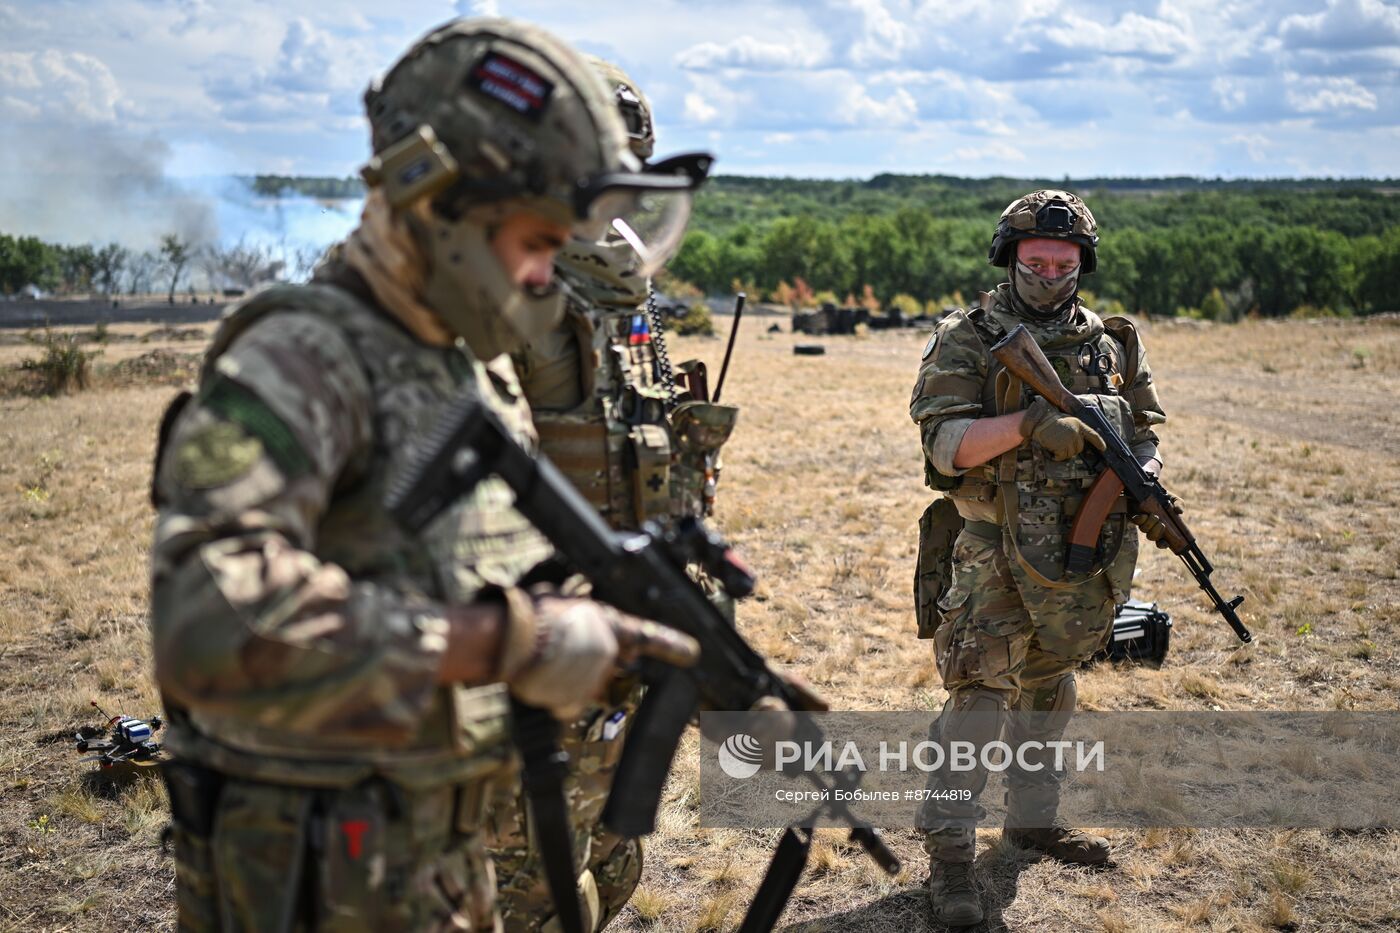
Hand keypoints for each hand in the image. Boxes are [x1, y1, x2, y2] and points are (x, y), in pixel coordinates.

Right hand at [508, 597, 697, 718]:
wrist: (513, 638)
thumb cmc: (534, 611)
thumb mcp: (563, 598)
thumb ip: (582, 612)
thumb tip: (576, 612)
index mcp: (611, 625)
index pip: (649, 635)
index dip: (673, 644)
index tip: (692, 652)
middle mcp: (610, 655)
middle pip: (608, 663)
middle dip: (592, 658)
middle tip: (563, 646)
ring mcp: (594, 682)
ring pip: (587, 683)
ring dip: (571, 675)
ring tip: (543, 658)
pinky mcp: (574, 702)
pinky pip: (569, 701)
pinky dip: (557, 694)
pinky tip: (540, 678)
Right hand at [1019, 398, 1105, 460]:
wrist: (1038, 420)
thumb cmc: (1049, 421)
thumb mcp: (1066, 422)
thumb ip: (1074, 430)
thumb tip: (1077, 442)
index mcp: (1078, 424)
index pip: (1092, 434)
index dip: (1099, 442)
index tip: (1103, 448)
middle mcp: (1076, 432)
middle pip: (1079, 448)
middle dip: (1070, 449)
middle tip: (1060, 443)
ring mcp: (1070, 439)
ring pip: (1070, 453)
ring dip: (1062, 452)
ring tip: (1053, 443)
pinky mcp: (1062, 446)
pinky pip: (1061, 456)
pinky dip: (1056, 455)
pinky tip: (1051, 448)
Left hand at [1130, 494, 1183, 548]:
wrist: (1149, 486)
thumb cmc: (1163, 496)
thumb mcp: (1173, 499)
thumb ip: (1179, 504)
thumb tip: (1180, 512)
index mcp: (1163, 527)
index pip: (1162, 541)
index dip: (1163, 544)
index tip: (1165, 542)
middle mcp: (1151, 526)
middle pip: (1152, 537)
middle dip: (1157, 532)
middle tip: (1161, 523)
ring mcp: (1142, 521)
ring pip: (1144, 530)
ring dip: (1150, 524)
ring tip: (1154, 516)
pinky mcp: (1134, 514)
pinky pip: (1136, 520)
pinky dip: (1141, 519)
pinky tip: (1144, 515)